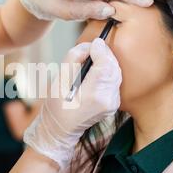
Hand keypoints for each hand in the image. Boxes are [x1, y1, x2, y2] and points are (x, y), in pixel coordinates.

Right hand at [23, 38, 121, 167]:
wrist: (60, 130)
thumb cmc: (56, 106)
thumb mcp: (59, 80)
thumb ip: (74, 59)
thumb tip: (89, 46)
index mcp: (93, 95)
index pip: (105, 64)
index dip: (100, 50)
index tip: (93, 43)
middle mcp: (107, 100)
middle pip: (113, 67)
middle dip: (104, 54)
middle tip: (92, 48)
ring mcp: (112, 104)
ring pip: (116, 73)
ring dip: (106, 62)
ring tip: (93, 57)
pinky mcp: (113, 104)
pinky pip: (114, 81)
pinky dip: (107, 72)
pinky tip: (96, 71)